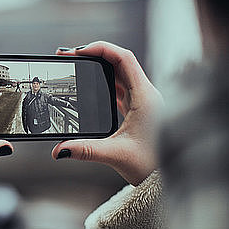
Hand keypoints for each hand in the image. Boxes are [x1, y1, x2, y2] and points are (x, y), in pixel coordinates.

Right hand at [53, 42, 162, 185]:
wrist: (168, 179)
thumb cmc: (153, 166)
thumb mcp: (116, 156)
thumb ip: (86, 150)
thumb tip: (59, 150)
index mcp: (146, 97)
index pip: (124, 58)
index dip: (100, 48)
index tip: (78, 51)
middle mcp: (147, 94)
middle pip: (120, 62)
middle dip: (95, 55)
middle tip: (72, 56)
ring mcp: (145, 101)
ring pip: (121, 74)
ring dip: (100, 69)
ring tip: (79, 68)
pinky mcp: (140, 110)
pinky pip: (123, 88)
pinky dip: (106, 84)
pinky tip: (93, 88)